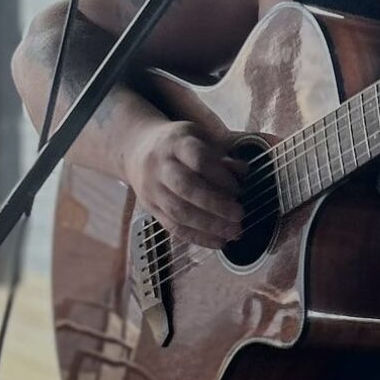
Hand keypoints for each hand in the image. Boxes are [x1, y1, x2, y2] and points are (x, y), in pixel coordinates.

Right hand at [121, 119, 247, 249]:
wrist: (136, 149)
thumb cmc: (179, 144)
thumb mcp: (200, 137)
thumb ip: (222, 154)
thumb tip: (243, 172)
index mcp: (176, 143)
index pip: (198, 160)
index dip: (220, 176)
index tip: (238, 189)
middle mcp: (160, 167)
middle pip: (186, 188)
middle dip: (215, 204)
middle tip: (240, 215)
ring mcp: (152, 189)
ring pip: (178, 212)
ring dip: (209, 226)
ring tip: (234, 232)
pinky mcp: (151, 209)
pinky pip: (173, 227)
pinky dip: (198, 237)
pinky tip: (219, 242)